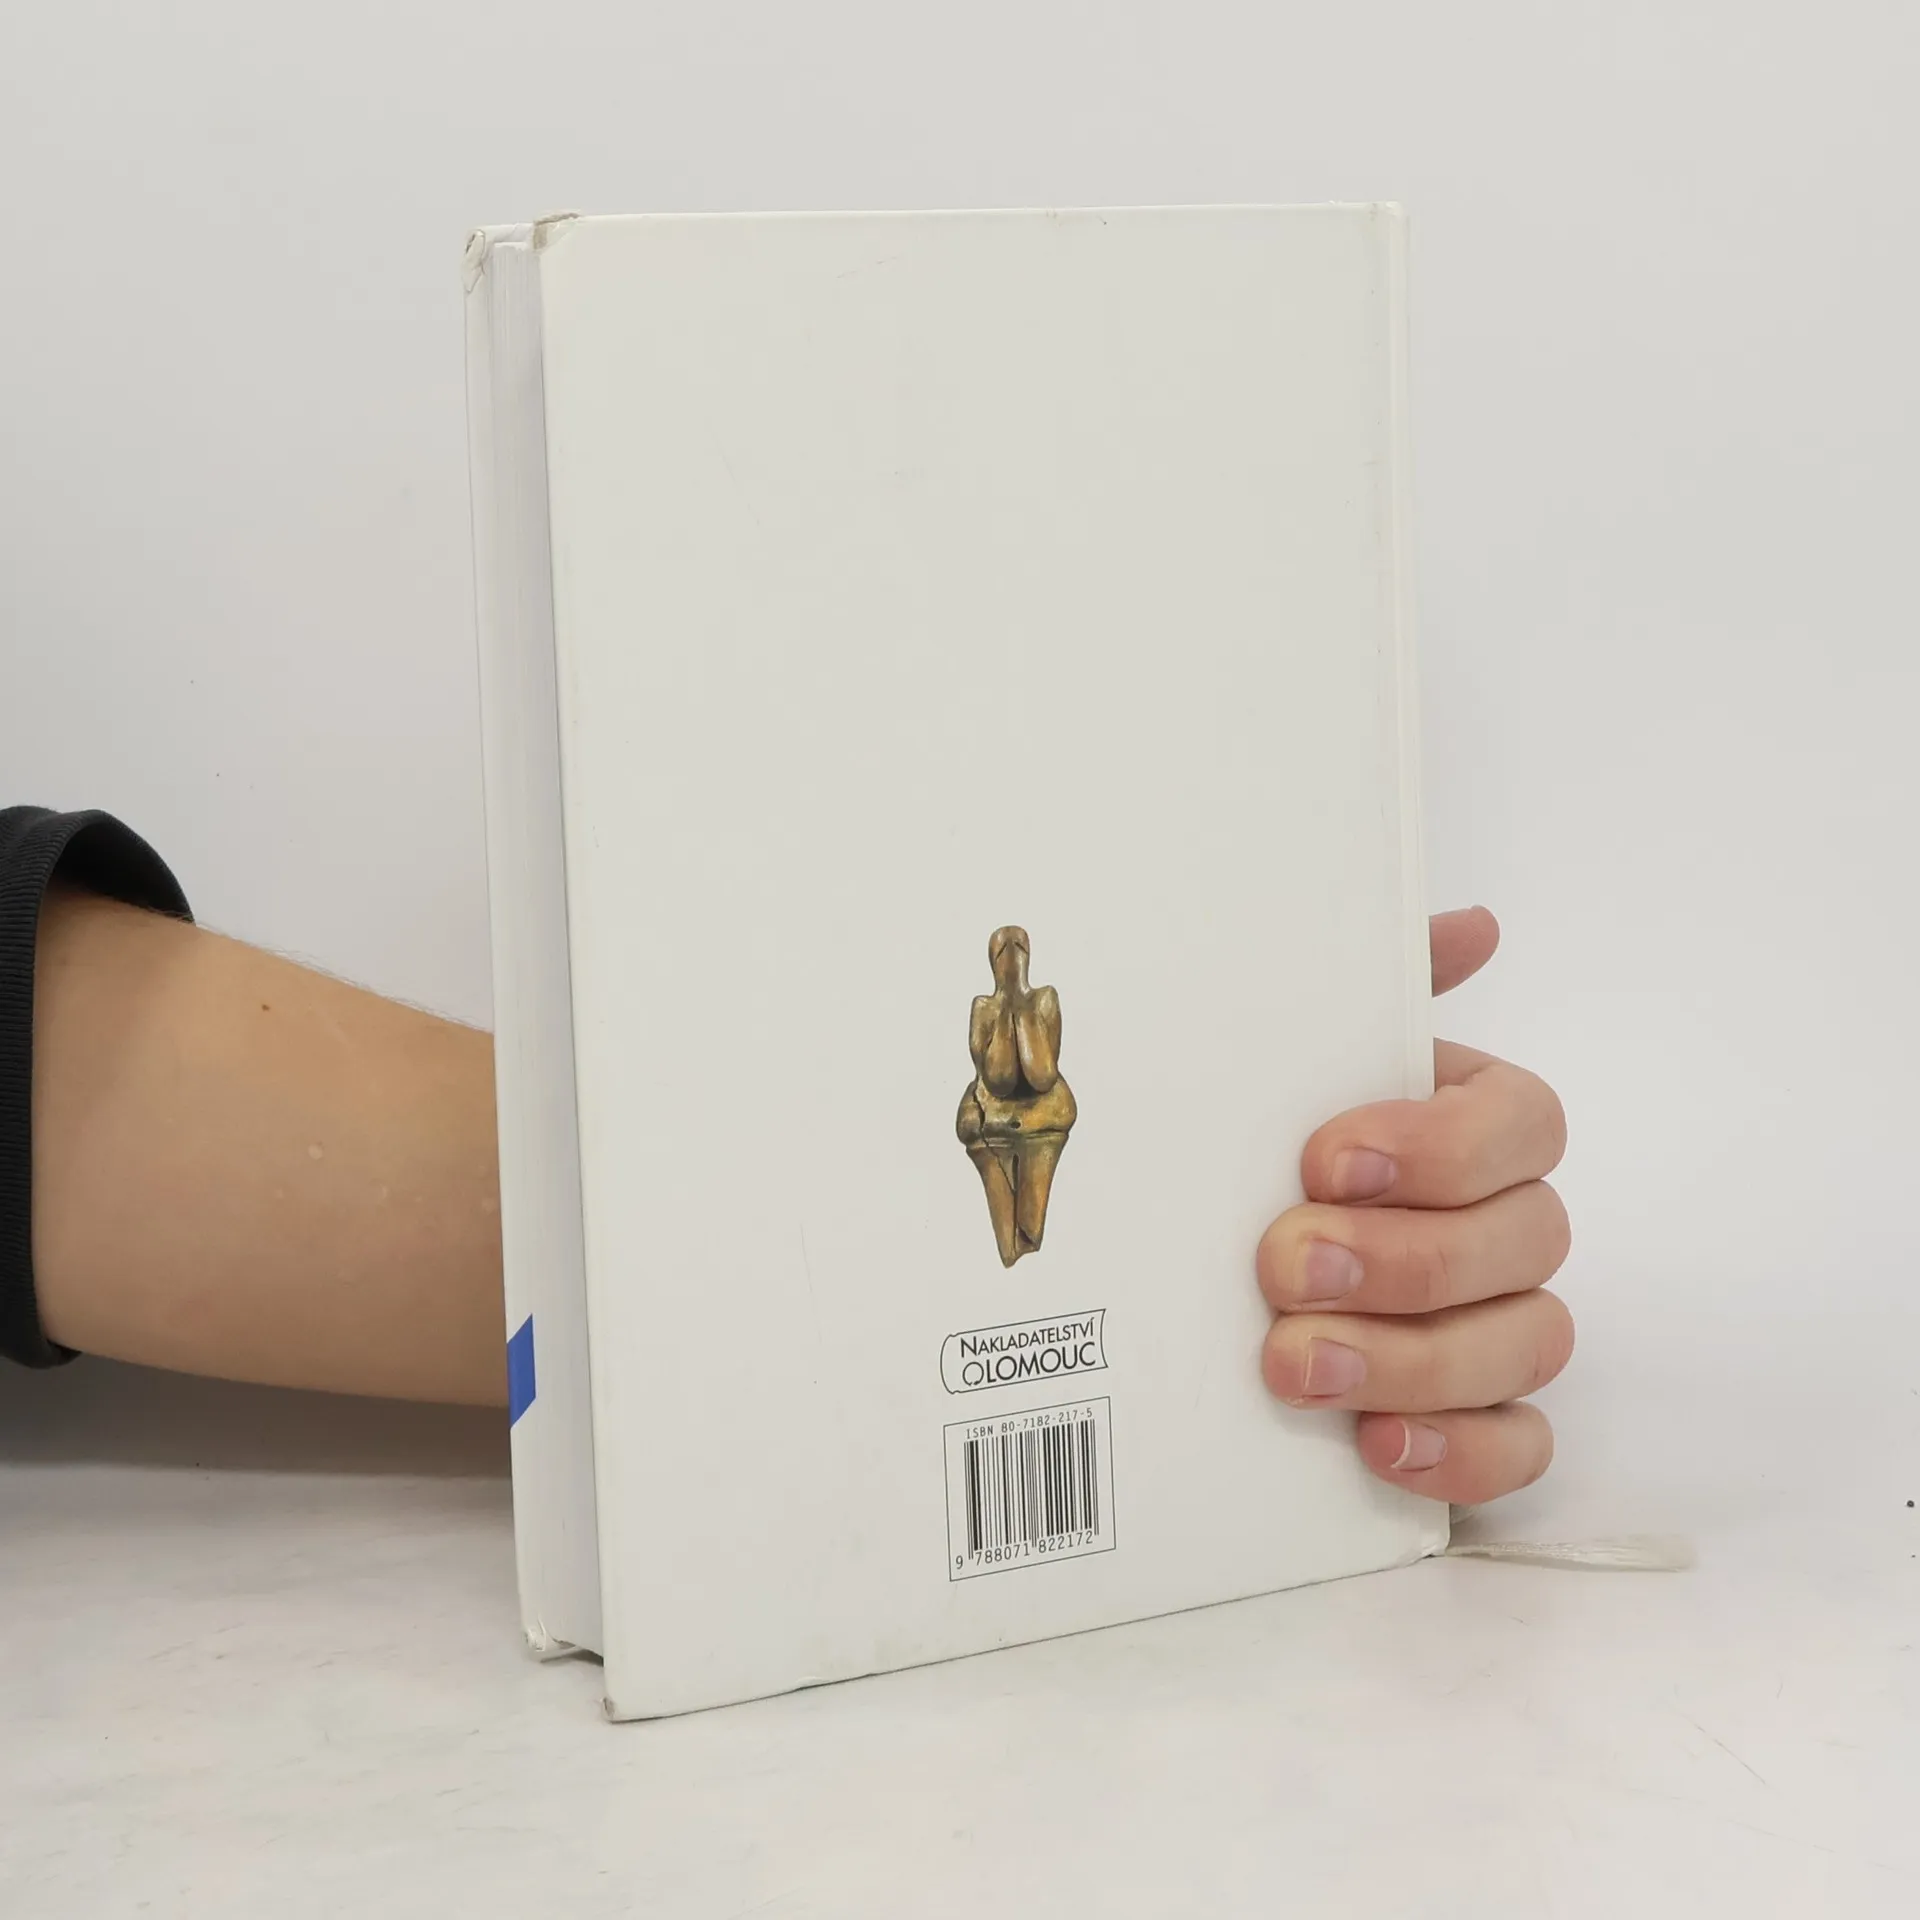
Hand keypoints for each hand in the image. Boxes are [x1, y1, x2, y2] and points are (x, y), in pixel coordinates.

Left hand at [1254, 907, 1572, 1503]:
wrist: (1206, 1255)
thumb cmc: (1271, 1143)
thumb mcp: (1296, 1055)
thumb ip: (1372, 983)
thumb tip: (1473, 926)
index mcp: (1475, 1126)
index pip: (1523, 1126)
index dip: (1438, 1146)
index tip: (1324, 1159)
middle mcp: (1506, 1225)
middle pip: (1523, 1243)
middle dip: (1404, 1260)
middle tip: (1283, 1263)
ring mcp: (1501, 1326)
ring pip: (1525, 1346)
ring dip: (1412, 1359)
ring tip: (1295, 1363)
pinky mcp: (1477, 1420)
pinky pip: (1521, 1448)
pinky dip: (1459, 1452)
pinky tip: (1375, 1442)